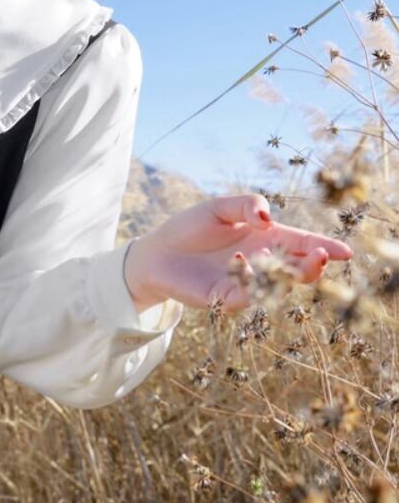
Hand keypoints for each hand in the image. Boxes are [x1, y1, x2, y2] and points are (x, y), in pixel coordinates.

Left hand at [126, 192, 353, 312]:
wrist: (156, 252)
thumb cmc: (190, 228)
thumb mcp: (220, 207)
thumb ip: (246, 205)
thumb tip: (267, 217)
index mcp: (266, 238)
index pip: (302, 243)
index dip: (323, 247)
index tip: (345, 252)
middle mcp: (261, 262)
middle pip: (296, 268)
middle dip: (312, 264)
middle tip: (322, 256)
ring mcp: (245, 282)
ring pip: (276, 285)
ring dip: (288, 274)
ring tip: (294, 259)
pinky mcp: (224, 297)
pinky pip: (245, 293)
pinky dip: (248, 278)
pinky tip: (241, 259)